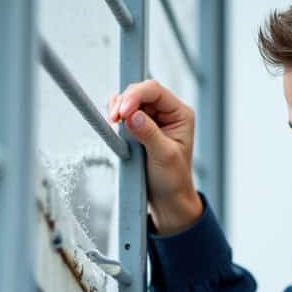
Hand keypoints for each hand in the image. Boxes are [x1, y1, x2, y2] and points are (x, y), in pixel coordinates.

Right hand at [107, 80, 203, 234]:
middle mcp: (167, 112)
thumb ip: (149, 134)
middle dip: (124, 102)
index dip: (135, 96)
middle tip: (113, 120)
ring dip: (118, 109)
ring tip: (113, 123)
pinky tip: (112, 123)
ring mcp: (152, 119)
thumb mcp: (164, 156)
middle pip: (140, 92)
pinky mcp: (139, 127)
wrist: (168, 199)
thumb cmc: (173, 179)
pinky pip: (124, 113)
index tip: (121, 112)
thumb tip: (133, 115)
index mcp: (180, 114)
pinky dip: (115, 116)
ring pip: (129, 101)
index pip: (155, 92)